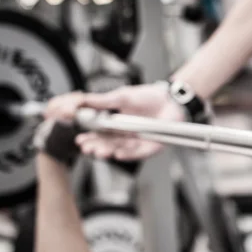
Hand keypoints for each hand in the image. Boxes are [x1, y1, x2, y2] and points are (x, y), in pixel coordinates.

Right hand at [45, 83, 184, 159]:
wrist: (171, 99)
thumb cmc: (149, 97)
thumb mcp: (121, 96)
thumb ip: (102, 101)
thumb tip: (81, 101)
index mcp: (116, 124)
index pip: (99, 134)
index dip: (89, 138)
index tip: (80, 140)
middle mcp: (125, 135)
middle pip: (108, 144)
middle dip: (96, 147)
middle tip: (86, 148)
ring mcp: (137, 142)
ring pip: (120, 150)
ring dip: (109, 151)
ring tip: (99, 152)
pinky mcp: (150, 147)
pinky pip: (138, 153)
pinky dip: (128, 154)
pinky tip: (118, 154)